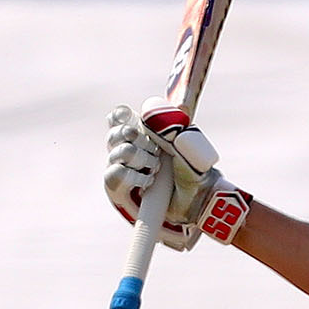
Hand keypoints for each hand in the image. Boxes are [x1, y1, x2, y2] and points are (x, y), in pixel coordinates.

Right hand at [103, 99, 251, 249]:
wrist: (193, 200)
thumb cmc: (190, 169)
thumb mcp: (185, 142)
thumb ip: (172, 123)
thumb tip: (161, 108)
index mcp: (139, 132)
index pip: (119, 116)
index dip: (123, 116)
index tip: (137, 121)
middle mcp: (124, 146)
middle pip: (119, 131)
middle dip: (142, 139)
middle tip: (158, 151)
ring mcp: (117, 165)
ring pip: (123, 151)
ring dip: (145, 159)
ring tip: (156, 168)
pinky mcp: (115, 185)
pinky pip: (120, 172)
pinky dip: (140, 177)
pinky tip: (149, 183)